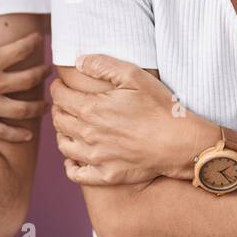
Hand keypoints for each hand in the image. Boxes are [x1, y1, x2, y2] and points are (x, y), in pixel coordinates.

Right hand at [0, 4, 47, 141]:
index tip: (39, 39)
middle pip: (28, 80)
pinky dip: (17, 134)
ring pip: (21, 109)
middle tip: (49, 71)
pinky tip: (27, 135)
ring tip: (47, 105)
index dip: (33, 43)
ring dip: (37, 107)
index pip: (21, 50)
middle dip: (41, 74)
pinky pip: (2, 131)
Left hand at [51, 54, 196, 184]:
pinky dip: (70, 165)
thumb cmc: (159, 107)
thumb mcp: (134, 76)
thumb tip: (78, 61)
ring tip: (68, 126)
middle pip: (59, 120)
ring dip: (61, 133)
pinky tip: (73, 157)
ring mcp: (95, 158)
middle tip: (64, 102)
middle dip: (57, 108)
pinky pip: (76, 173)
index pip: (60, 97)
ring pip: (63, 145)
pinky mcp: (105, 175)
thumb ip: (102, 65)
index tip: (60, 84)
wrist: (179, 143)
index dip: (57, 88)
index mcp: (91, 109)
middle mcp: (88, 134)